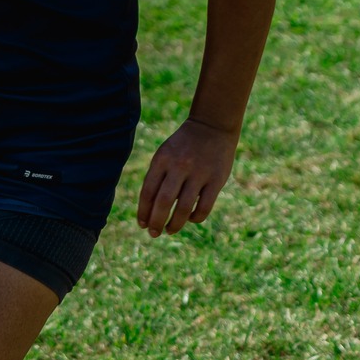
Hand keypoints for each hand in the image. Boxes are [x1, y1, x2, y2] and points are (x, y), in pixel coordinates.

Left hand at [136, 117, 237, 237]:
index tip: (142, 224)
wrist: (212, 126)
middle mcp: (179, 166)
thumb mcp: (164, 154)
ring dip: (175, 224)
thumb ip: (156, 178)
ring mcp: (199, 173)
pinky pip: (204, 207)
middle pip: (163, 202)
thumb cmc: (182, 146)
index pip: (148, 192)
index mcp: (162, 160)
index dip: (144, 212)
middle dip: (156, 222)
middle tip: (154, 234)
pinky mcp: (217, 180)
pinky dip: (195, 218)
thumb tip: (148, 211)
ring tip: (170, 230)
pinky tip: (191, 219)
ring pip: (184, 209)